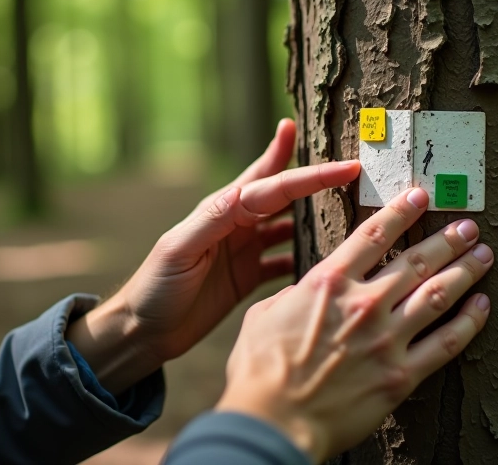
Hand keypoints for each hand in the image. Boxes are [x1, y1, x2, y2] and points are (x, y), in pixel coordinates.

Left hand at [67, 119, 361, 393]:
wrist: (143, 332)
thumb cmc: (154, 287)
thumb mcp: (179, 249)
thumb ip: (212, 220)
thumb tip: (243, 191)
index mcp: (222, 211)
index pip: (274, 186)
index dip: (310, 174)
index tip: (346, 165)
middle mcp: (237, 225)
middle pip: (285, 195)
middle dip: (316, 179)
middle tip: (354, 166)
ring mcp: (245, 251)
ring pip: (290, 225)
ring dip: (317, 215)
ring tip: (353, 207)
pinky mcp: (249, 278)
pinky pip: (286, 261)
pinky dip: (308, 257)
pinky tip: (331, 259)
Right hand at [215, 188, 492, 461]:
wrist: (273, 420)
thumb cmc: (260, 370)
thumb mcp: (264, 315)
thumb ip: (293, 295)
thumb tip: (304, 290)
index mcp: (329, 283)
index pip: (374, 236)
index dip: (401, 211)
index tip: (420, 195)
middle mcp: (364, 304)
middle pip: (416, 261)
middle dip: (447, 240)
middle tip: (468, 226)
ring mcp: (387, 340)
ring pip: (438, 295)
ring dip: (465, 271)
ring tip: (483, 255)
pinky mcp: (401, 375)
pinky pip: (446, 344)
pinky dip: (469, 323)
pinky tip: (482, 307)